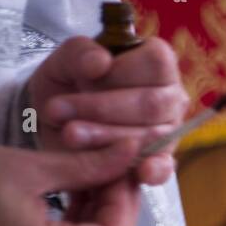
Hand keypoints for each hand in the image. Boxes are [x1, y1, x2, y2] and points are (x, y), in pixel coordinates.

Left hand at [27, 36, 188, 185]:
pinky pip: (164, 167)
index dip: (122, 71)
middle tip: (58, 112)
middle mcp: (170, 98)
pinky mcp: (159, 162)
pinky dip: (153, 170)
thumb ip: (78, 53)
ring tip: (70, 136)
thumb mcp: (63, 62)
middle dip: (104, 109)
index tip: (86, 78)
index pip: (156, 63)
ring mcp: (168, 132)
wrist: (55, 124)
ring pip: (151, 136)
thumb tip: (100, 62)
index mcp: (156, 64)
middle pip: (152, 104)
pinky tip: (141, 171)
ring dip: (108, 138)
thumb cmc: (68, 86)